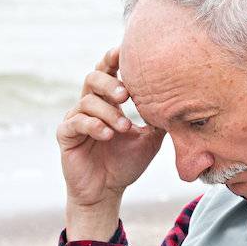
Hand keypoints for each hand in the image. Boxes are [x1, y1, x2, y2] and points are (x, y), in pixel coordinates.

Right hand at [58, 46, 165, 228]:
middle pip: (93, 77)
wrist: (107, 192)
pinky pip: (76, 122)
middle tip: (126, 95)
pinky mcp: (66, 136)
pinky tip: (108, 134)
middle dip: (110, 83)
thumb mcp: (149, 139)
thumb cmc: (126, 163)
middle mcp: (89, 105)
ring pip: (87, 101)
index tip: (126, 53)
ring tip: (125, 127)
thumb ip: (158, 119)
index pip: (108, 71)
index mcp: (107, 101)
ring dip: (108, 112)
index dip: (114, 59)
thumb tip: (180, 101)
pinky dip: (94, 125)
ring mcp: (75, 119)